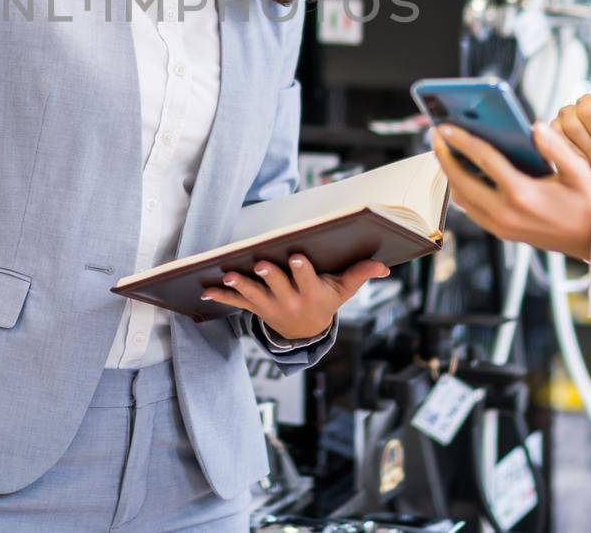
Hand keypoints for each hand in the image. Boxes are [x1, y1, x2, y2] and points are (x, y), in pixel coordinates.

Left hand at [201, 254, 388, 342]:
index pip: (308, 280)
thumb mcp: (344, 291)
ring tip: (229, 276)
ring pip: (254, 295)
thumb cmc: (325, 301)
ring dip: (241, 286)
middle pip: (279, 287)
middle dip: (270, 275)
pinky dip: (221, 296)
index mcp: (312, 295)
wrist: (306, 334)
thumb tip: (384, 266)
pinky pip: (236, 303)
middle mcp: (290, 303)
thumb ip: (360, 274)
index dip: (302, 270)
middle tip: (261, 263)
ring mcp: (270, 307)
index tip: (297, 257)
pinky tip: (205, 290)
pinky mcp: (255, 308)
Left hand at [430, 120, 590, 261]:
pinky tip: (464, 173)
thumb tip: (533, 126)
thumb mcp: (579, 171)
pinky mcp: (501, 233)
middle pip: (461, 181)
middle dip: (444, 157)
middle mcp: (505, 213)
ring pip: (462, 198)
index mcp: (522, 194)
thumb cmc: (589, 204)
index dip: (460, 140)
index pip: (482, 160)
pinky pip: (471, 209)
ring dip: (451, 174)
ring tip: (445, 151)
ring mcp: (500, 226)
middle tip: (435, 136)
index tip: (443, 127)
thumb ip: (555, 146)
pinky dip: (463, 189)